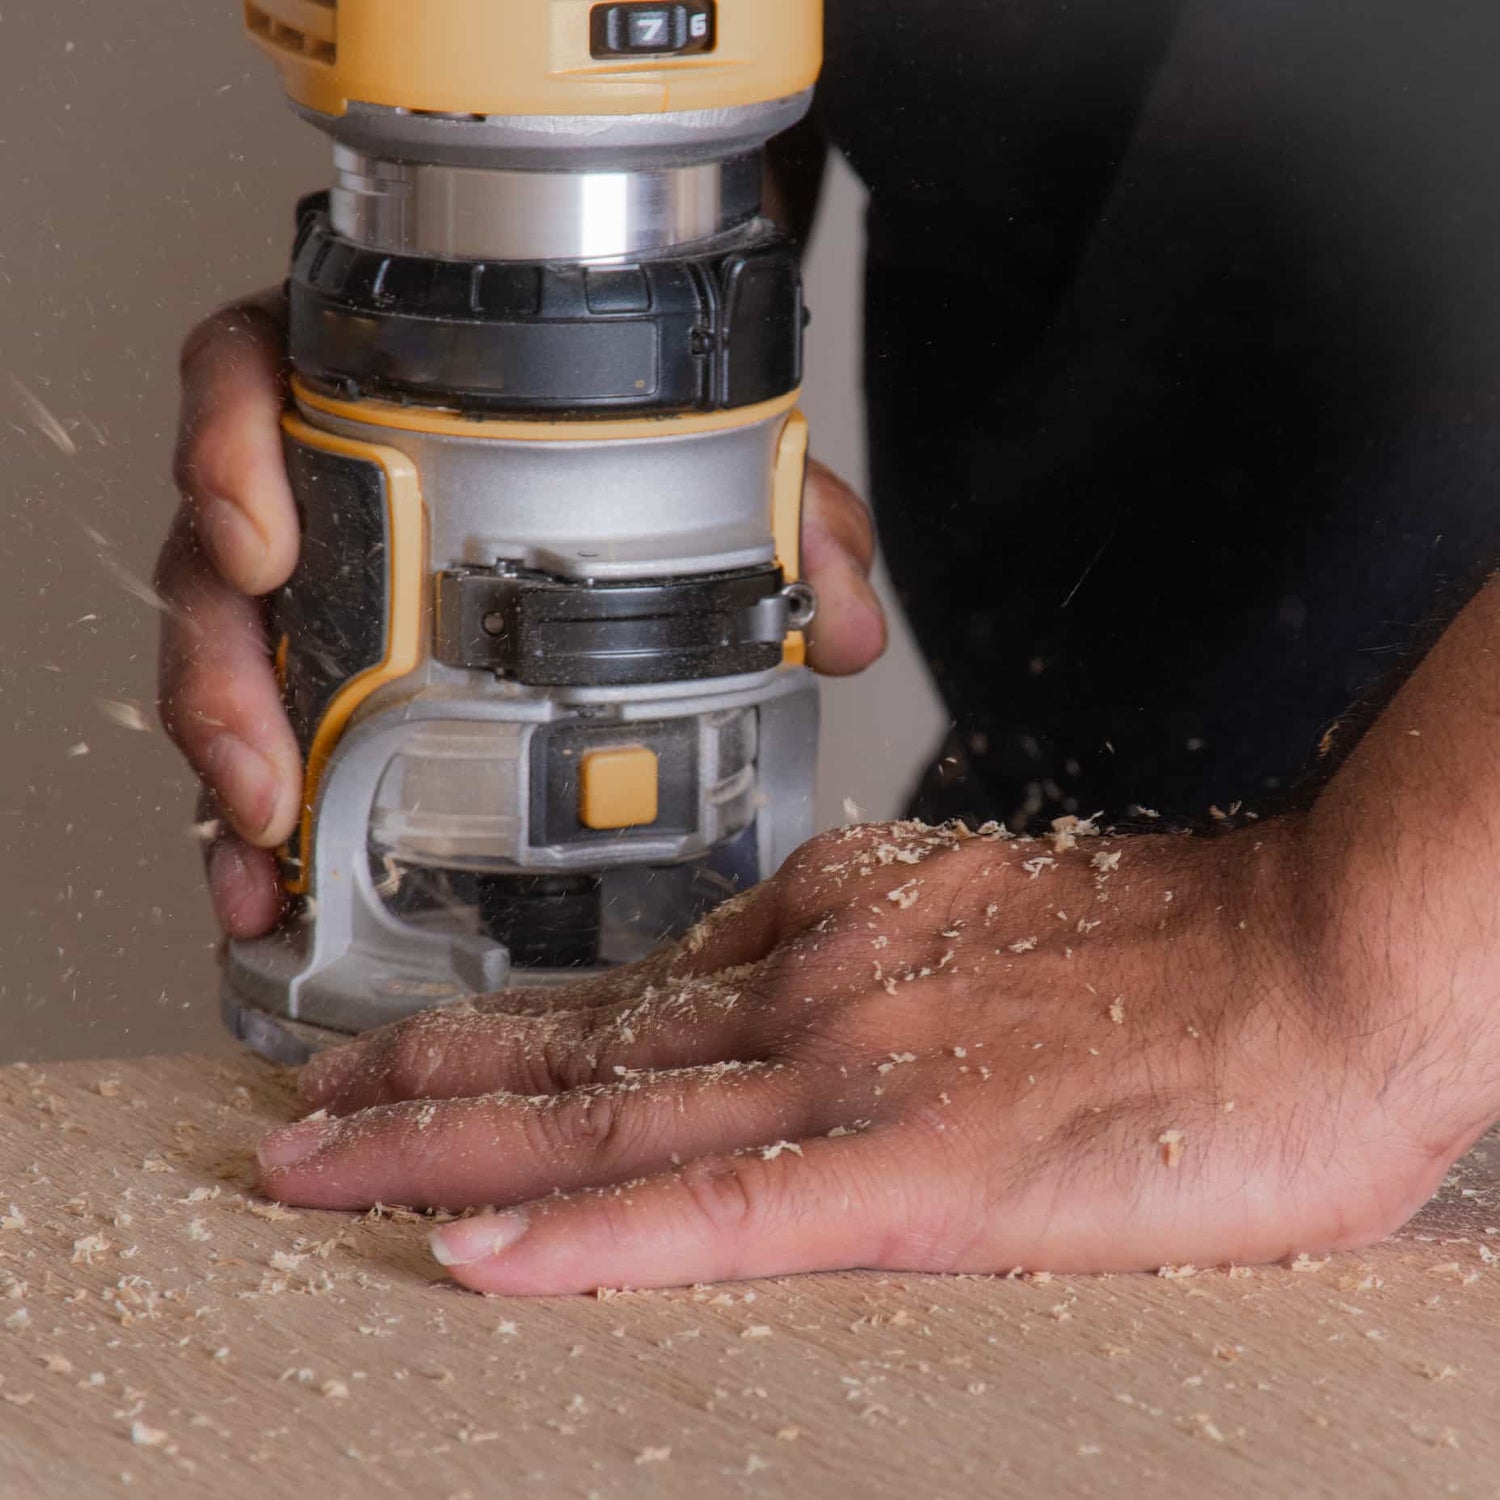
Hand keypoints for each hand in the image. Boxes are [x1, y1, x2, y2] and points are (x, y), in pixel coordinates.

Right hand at [157, 293, 886, 938]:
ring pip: (225, 655)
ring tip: (261, 857)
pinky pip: (268, 720)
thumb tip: (845, 631)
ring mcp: (317, 572)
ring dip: (230, 766)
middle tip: (265, 768)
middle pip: (216, 556)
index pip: (252, 374)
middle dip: (220, 671)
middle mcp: (324, 477)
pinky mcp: (323, 656)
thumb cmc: (646, 431)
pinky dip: (265, 811)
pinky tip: (277, 883)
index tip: (261, 537)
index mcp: (381, 384)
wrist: (648, 437)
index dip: (227, 445)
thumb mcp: (720, 454)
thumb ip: (792, 516)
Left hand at [257, 811, 1490, 1295]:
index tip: (416, 1052)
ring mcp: (852, 1070)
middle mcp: (814, 982)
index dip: (509, 1028)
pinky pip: (714, 1209)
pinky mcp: (916, 1170)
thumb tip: (781, 989)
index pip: (633, 991)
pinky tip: (475, 1253)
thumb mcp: (990, 911)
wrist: (1324, 956)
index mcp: (840, 921)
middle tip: (298, 1111)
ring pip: (606, 1117)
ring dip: (446, 1143)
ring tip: (317, 1166)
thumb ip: (873, 953)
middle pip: (580, 1044)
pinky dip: (583, 1234)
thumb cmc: (1186, 947)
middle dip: (424, 1080)